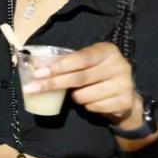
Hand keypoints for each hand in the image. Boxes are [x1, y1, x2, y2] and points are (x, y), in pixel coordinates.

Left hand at [21, 42, 142, 127]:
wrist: (124, 94)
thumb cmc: (97, 74)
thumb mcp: (85, 63)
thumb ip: (65, 62)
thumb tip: (31, 65)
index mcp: (107, 51)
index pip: (80, 58)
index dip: (59, 66)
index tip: (38, 73)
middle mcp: (119, 65)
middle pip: (78, 78)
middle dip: (53, 84)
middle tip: (32, 88)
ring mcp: (125, 84)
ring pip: (83, 95)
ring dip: (74, 98)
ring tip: (79, 93)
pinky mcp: (124, 101)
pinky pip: (93, 107)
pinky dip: (86, 107)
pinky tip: (93, 100)